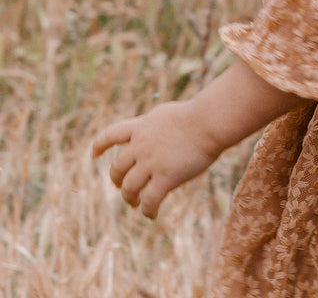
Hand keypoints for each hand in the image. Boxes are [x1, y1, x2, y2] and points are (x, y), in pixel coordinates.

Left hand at [92, 99, 219, 219]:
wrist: (209, 121)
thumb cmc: (197, 115)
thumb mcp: (166, 115)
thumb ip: (153, 126)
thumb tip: (148, 132)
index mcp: (141, 127)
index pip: (111, 135)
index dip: (100, 145)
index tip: (94, 154)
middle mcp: (141, 145)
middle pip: (117, 168)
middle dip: (117, 180)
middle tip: (124, 187)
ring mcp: (151, 162)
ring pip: (129, 188)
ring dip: (130, 198)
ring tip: (136, 203)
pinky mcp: (166, 177)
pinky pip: (150, 200)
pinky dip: (148, 210)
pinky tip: (152, 214)